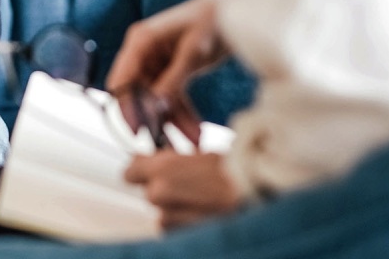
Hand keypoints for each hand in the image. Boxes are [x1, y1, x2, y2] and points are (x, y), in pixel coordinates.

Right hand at [106, 0, 227, 144]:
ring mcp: (156, 64)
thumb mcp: (193, 51)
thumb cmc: (210, 20)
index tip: (137, 129)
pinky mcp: (170, 72)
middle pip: (139, 94)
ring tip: (193, 141)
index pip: (122, 77)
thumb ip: (174, 77)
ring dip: (174, 122)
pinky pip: (172, 99)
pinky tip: (196, 131)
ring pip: (158, 101)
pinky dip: (183, 115)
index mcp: (140, 41)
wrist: (232, 13)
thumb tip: (156, 105)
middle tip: (165, 143)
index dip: (126, 105)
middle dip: (154, 119)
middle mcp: (143, 53)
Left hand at [125, 151, 240, 228]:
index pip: (131, 172)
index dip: (141, 172)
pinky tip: (204, 217)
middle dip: (165, 191)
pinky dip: (185, 225)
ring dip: (176, 211)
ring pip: (162, 215)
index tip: (149, 172)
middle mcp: (161, 192)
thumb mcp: (202, 155)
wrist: (257, 194)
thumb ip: (172, 160)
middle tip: (188, 188)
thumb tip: (155, 159)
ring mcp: (170, 216)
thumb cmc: (236, 173)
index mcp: (163, 167)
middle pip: (150, 194)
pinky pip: (174, 230)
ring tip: (202, 204)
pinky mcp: (181, 234)